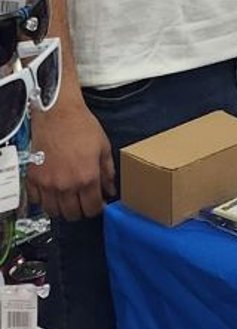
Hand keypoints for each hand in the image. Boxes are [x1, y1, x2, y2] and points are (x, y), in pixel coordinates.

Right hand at [27, 95, 114, 220]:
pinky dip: (44, 200)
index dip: (96, 209)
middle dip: (81, 211)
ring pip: (53, 211)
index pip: (92, 208)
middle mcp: (66, 185)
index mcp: (87, 178)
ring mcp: (47, 183)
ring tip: (69, 198)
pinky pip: (37, 201)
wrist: (59, 115)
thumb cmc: (83, 128)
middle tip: (83, 202)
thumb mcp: (104, 148)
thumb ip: (108, 173)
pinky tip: (52, 191)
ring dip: (62, 208)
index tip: (97, 204)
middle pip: (72, 214)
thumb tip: (111, 190)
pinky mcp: (33, 178)